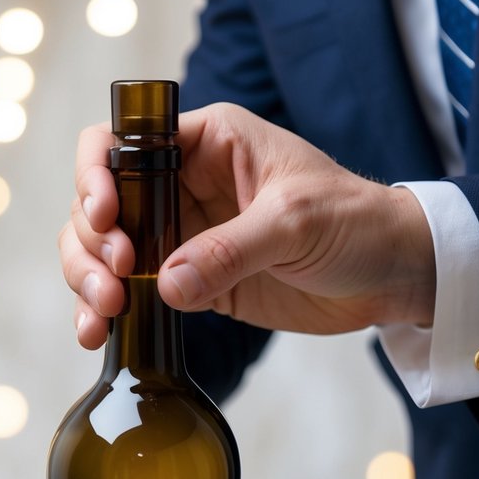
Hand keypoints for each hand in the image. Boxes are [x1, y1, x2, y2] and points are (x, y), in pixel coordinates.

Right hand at [59, 102, 435, 348]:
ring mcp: (182, 236)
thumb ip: (230, 250)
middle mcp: (183, 185)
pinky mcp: (190, 282)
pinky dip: (106, 314)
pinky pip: (132, 292)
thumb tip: (165, 283)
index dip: (97, 176)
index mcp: (206, 143)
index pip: (123, 142)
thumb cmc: (357, 223)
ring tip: (103, 316)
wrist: (390, 276)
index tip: (107, 218)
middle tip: (114, 280)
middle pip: (100, 203)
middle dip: (91, 242)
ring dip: (87, 280)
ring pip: (105, 251)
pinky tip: (98, 335)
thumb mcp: (296, 223)